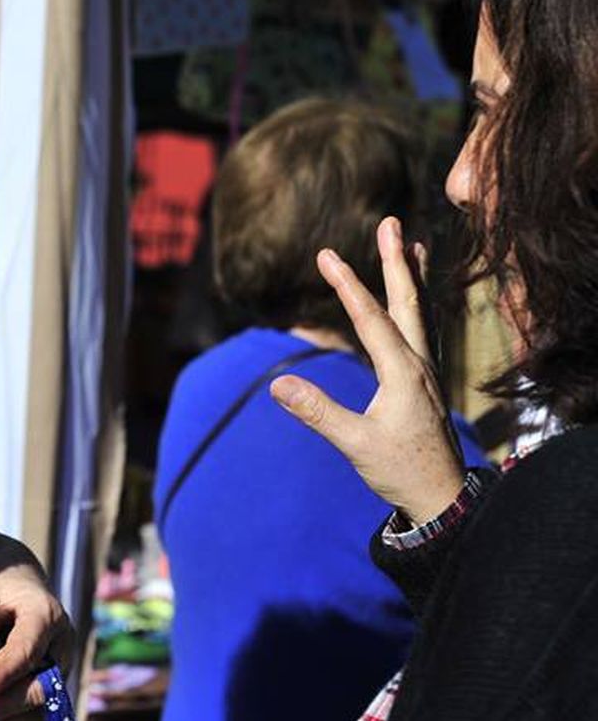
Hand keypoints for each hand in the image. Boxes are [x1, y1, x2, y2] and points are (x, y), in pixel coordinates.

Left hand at [0, 550, 73, 720]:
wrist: (18, 578)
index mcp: (44, 613)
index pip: (28, 648)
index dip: (3, 672)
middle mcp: (60, 644)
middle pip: (42, 685)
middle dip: (4, 706)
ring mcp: (60, 668)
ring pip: (43, 709)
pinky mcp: (53, 687)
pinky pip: (45, 720)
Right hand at [269, 216, 465, 525]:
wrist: (441, 497)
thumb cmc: (400, 471)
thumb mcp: (355, 444)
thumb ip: (319, 412)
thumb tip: (278, 385)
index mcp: (403, 373)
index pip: (371, 319)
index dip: (348, 285)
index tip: (328, 255)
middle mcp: (419, 364)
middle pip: (407, 301)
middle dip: (396, 261)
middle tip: (392, 223)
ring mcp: (426, 372)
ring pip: (420, 312)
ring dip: (413, 277)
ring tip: (414, 245)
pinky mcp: (425, 382)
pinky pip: (421, 330)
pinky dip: (417, 304)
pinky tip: (413, 300)